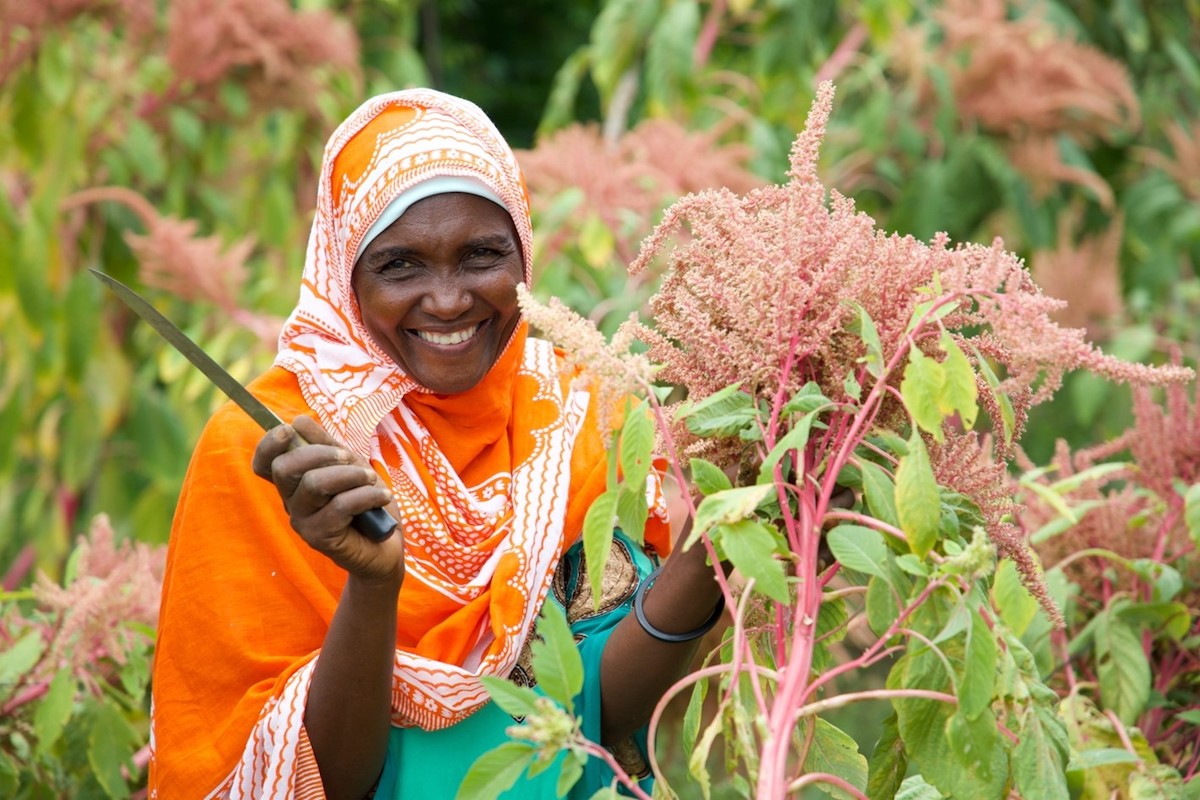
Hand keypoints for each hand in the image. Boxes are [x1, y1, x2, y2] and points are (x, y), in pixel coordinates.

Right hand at [252, 415, 403, 585]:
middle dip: (320, 453)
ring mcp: (303, 522)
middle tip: (349, 457)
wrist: (387, 546)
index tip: (288, 430)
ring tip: (372, 479)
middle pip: (284, 468)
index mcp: (294, 483)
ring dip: (350, 474)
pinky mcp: (319, 538)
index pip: (264, 464)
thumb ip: (326, 444)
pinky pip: (340, 506)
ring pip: (314, 484)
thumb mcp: (350, 465)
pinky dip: (366, 495)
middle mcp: (292, 503)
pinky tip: (382, 497)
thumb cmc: (367, 503)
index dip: (268, 444)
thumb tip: (298, 421)